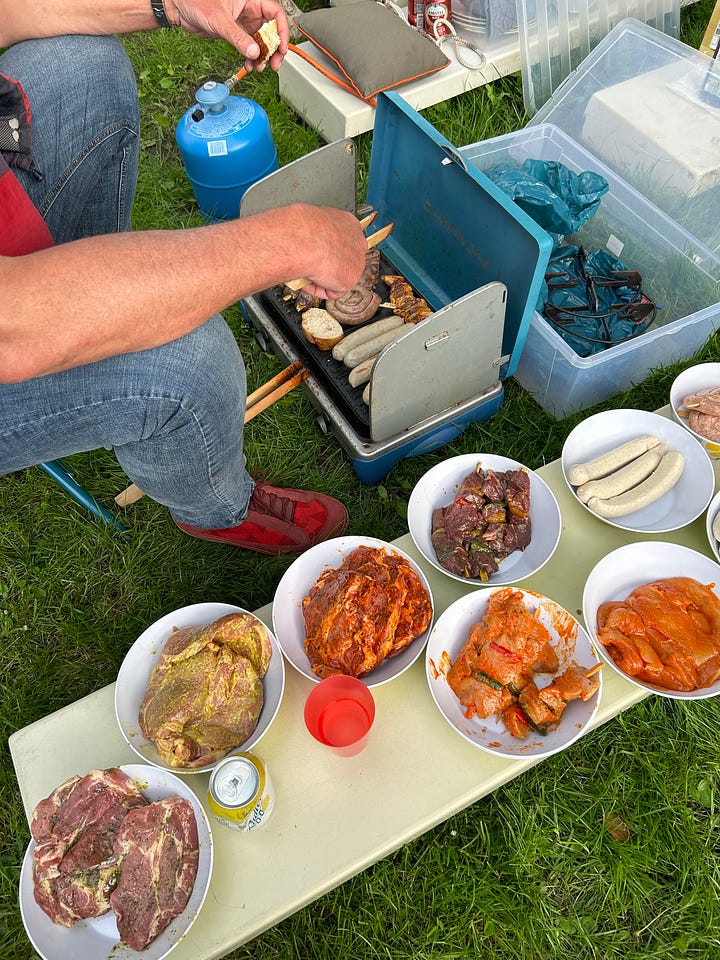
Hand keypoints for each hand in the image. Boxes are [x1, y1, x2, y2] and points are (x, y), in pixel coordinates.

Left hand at [167, 0, 289, 69]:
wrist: (180, 9)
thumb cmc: (196, 2)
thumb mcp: (220, 20)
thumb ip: (237, 36)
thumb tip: (254, 51)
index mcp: (251, 0)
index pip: (276, 14)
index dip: (282, 31)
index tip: (281, 48)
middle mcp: (250, 11)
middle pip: (271, 31)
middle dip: (274, 49)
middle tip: (273, 63)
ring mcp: (244, 23)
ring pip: (261, 42)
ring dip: (262, 56)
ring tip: (259, 67)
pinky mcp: (236, 33)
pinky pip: (249, 47)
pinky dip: (251, 58)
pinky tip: (248, 65)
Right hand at [295, 206, 368, 301]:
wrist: (302, 239)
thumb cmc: (301, 228)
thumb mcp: (309, 223)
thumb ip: (314, 234)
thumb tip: (306, 241)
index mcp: (348, 223)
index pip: (342, 240)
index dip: (327, 250)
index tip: (316, 253)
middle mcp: (357, 241)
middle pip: (344, 259)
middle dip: (328, 265)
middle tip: (311, 266)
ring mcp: (357, 261)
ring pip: (338, 276)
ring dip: (322, 278)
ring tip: (306, 273)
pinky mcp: (350, 279)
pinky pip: (332, 291)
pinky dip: (317, 289)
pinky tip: (308, 280)